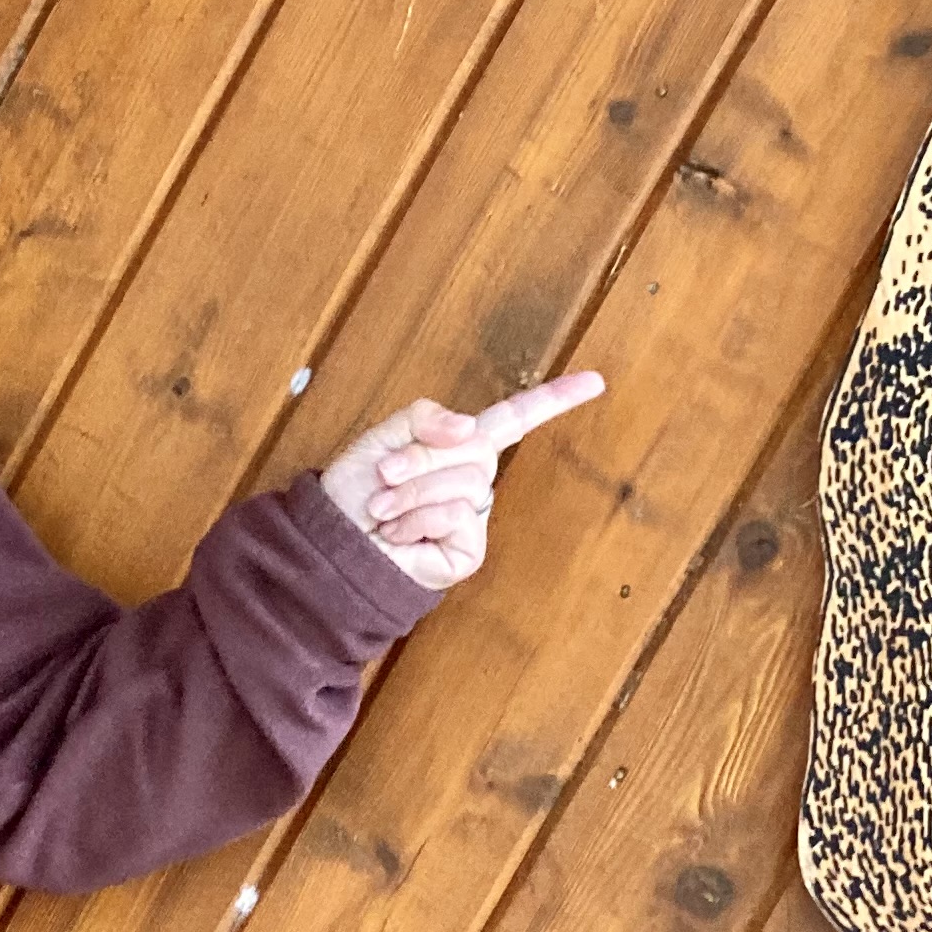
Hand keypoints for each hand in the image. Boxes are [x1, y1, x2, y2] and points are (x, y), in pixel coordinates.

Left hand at [320, 371, 606, 589]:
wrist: (334, 540)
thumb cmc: (356, 490)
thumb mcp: (386, 435)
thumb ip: (428, 418)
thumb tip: (472, 429)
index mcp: (460, 445)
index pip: (515, 418)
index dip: (555, 399)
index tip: (597, 381)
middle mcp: (474, 478)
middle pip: (473, 448)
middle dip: (419, 460)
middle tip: (383, 480)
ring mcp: (475, 516)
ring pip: (463, 483)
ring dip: (410, 493)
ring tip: (385, 512)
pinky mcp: (469, 550)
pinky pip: (457, 515)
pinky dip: (418, 519)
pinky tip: (399, 535)